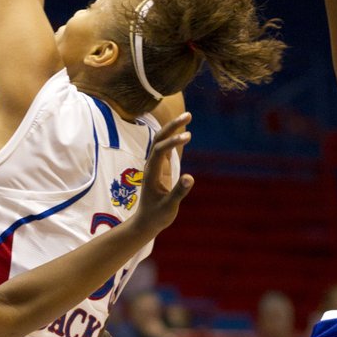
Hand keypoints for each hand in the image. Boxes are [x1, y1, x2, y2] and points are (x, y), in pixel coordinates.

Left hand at [131, 113, 193, 237]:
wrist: (146, 222)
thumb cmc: (157, 216)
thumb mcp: (169, 206)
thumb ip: (179, 192)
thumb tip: (190, 177)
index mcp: (152, 172)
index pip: (160, 150)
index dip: (173, 141)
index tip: (188, 136)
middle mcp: (151, 165)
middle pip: (159, 139)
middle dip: (173, 126)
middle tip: (188, 114)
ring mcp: (155, 166)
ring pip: (162, 141)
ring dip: (174, 129)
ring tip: (188, 117)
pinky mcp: (160, 169)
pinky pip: (166, 149)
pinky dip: (174, 139)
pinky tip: (183, 133)